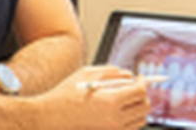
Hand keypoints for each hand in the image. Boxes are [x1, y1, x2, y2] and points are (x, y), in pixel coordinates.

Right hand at [36, 65, 150, 128]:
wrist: (51, 116)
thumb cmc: (67, 93)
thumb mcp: (89, 73)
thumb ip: (113, 72)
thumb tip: (129, 75)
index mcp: (111, 101)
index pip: (140, 91)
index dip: (143, 82)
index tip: (140, 77)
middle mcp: (115, 119)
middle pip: (144, 107)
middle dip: (143, 94)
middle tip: (135, 86)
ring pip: (139, 120)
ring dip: (138, 107)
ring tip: (126, 98)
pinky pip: (129, 128)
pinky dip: (130, 118)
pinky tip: (119, 109)